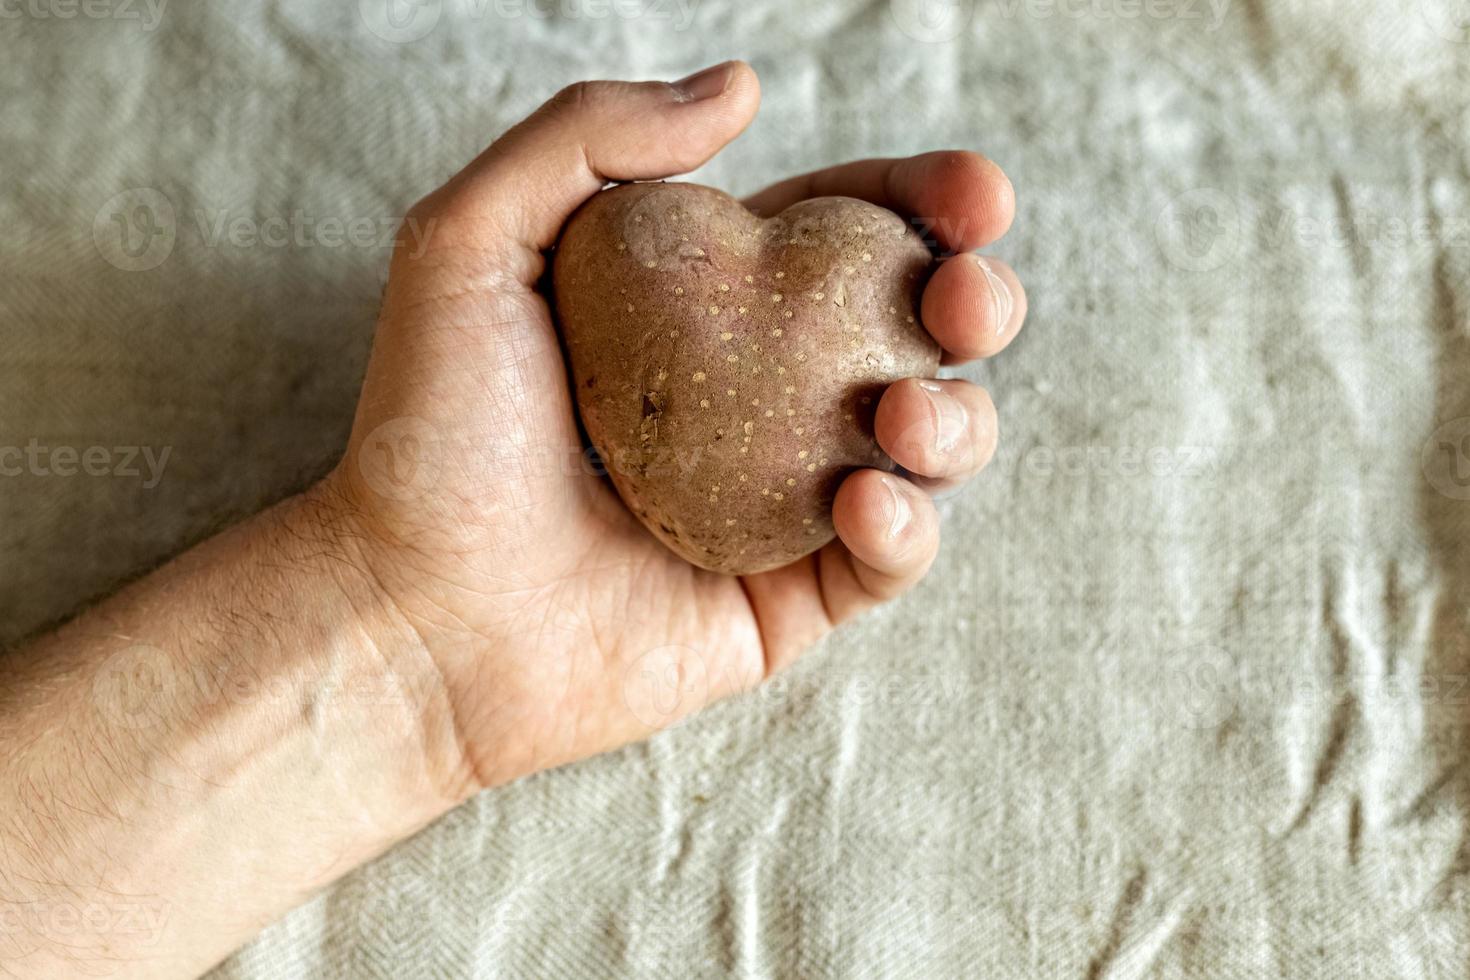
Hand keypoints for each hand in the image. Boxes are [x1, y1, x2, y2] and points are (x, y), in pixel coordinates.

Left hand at [325, 61, 1025, 791]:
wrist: (409, 616)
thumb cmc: (429, 431)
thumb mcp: (471, 241)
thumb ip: (591, 135)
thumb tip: (742, 85)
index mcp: (704, 308)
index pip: (842, 234)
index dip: (923, 205)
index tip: (975, 195)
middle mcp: (758, 398)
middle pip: (912, 333)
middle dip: (975, 302)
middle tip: (964, 297)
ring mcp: (781, 502)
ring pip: (930, 447)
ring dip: (957, 419)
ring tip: (901, 414)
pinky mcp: (787, 601)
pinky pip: (889, 560)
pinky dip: (905, 527)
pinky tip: (862, 499)